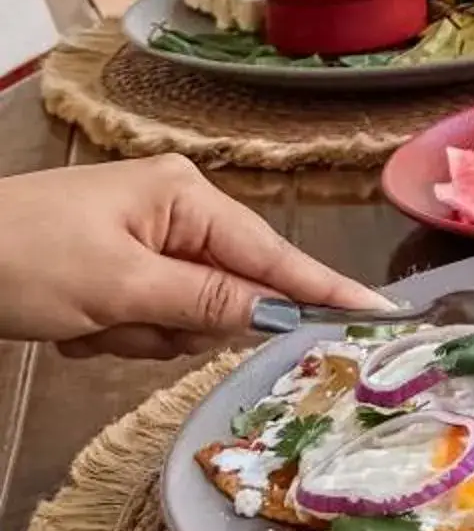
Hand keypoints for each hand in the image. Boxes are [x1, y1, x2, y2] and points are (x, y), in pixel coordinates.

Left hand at [0, 157, 391, 356]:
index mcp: (184, 196)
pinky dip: (106, 334)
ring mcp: (142, 242)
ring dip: (131, 334)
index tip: (381, 316)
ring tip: (80, 319)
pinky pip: (142, 322)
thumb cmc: (21, 257)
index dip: (323, 292)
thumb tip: (276, 315)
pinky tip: (65, 322)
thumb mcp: (117, 285)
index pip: (272, 257)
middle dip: (172, 325)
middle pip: (223, 296)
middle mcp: (174, 213)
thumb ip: (205, 301)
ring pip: (179, 318)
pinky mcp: (112, 271)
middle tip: (116, 320)